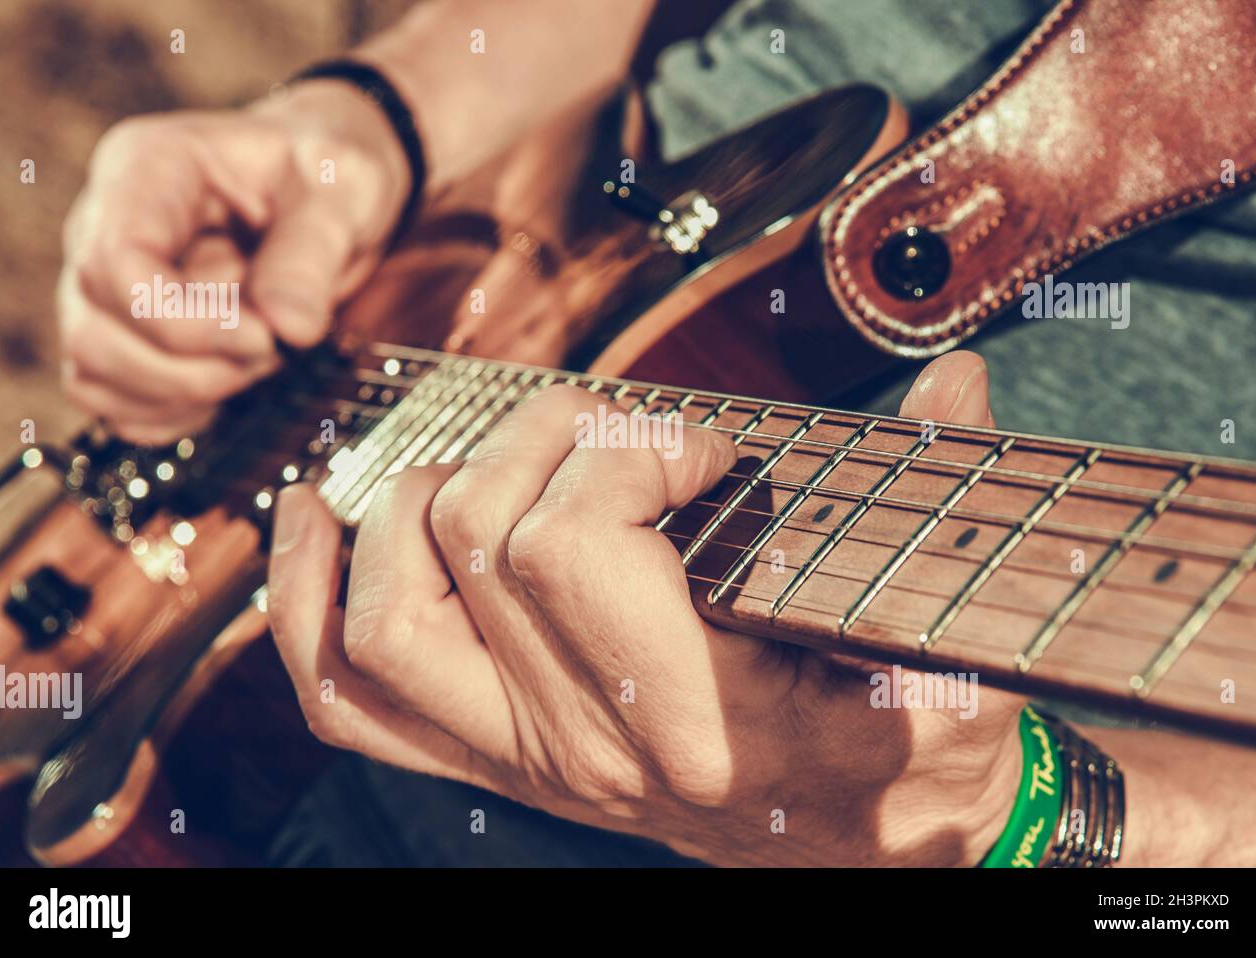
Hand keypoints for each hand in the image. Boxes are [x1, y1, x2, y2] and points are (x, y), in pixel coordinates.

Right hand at [58, 80, 410, 442]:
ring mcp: (106, 284)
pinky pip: (110, 398)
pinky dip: (170, 413)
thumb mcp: (344, 187)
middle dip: (195, 366)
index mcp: (147, 168)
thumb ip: (313, 253)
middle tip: (274, 346)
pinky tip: (227, 385)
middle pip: (96, 330)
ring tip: (257, 357)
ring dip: (185, 391)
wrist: (322, 186)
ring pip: (93, 370)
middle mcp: (106, 225)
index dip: (184, 322)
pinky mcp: (122, 332)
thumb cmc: (322, 171)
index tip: (263, 337)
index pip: (116, 263)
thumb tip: (287, 327)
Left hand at [268, 351, 1023, 865]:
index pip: (572, 545)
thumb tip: (952, 385)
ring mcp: (520, 760)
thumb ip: (950, 526)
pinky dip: (303, 600)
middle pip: (472, 542)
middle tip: (616, 436)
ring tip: (499, 458)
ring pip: (382, 617)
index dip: (626, 453)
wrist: (863, 849)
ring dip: (416, 504)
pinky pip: (344, 698)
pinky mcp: (489, 761)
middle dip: (540, 441)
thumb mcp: (952, 660)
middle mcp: (585, 748)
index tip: (701, 449)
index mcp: (698, 723)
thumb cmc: (902, 761)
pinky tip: (315, 518)